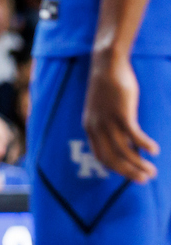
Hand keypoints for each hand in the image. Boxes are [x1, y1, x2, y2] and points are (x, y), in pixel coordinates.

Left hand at [84, 50, 158, 182]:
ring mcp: (107, 120)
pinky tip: (154, 150)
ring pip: (124, 151)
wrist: (106, 64)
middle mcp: (96, 127)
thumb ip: (112, 127)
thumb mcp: (105, 110)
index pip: (100, 156)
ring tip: (152, 170)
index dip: (116, 169)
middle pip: (111, 158)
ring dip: (139, 164)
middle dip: (128, 172)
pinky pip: (134, 135)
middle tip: (145, 179)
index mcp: (90, 127)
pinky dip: (145, 145)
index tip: (130, 175)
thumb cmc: (109, 88)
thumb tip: (129, 146)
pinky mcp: (121, 112)